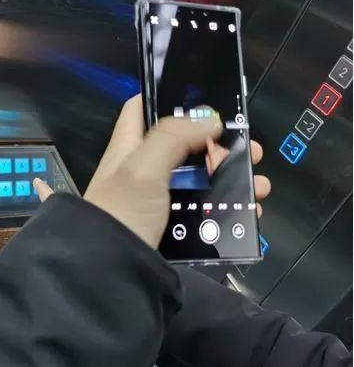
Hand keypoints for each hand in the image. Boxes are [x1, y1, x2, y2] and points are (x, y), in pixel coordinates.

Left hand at [34, 94, 271, 248]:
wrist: (109, 271)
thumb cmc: (122, 212)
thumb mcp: (143, 167)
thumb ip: (173, 137)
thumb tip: (208, 118)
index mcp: (129, 146)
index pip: (141, 108)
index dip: (166, 97)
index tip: (201, 97)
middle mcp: (143, 168)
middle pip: (184, 144)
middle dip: (219, 143)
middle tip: (250, 149)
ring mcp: (159, 197)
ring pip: (201, 177)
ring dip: (232, 176)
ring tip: (259, 183)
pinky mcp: (173, 223)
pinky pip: (205, 208)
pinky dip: (229, 206)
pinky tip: (249, 209)